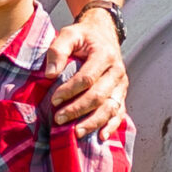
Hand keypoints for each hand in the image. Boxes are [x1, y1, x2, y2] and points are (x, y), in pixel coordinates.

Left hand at [47, 12, 127, 135]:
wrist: (103, 34)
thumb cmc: (83, 36)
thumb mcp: (69, 34)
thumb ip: (58, 50)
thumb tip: (50, 75)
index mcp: (104, 55)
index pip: (87, 78)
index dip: (70, 91)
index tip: (54, 100)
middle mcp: (117, 71)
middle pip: (99, 96)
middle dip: (78, 109)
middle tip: (59, 119)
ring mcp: (122, 85)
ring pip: (111, 108)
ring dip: (93, 122)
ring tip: (76, 132)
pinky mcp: (122, 94)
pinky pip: (119, 113)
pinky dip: (111, 126)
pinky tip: (100, 137)